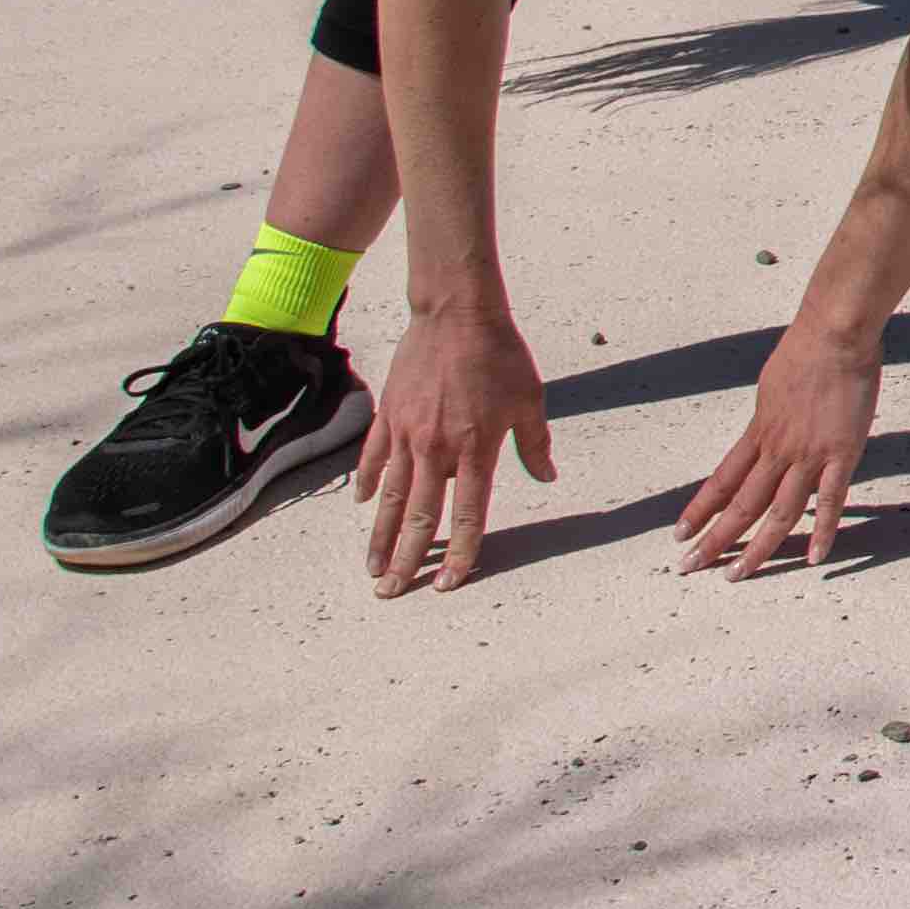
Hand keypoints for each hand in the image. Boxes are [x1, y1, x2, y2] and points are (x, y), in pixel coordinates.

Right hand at [356, 302, 552, 596]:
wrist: (457, 315)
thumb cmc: (500, 355)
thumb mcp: (530, 399)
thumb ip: (535, 444)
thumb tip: (547, 476)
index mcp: (476, 449)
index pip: (469, 515)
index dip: (460, 552)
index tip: (449, 582)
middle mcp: (436, 449)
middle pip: (419, 517)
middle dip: (407, 560)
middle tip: (392, 593)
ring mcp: (406, 434)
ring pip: (388, 498)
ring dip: (379, 536)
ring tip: (372, 569)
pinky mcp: (387, 416)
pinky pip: (372, 458)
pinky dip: (366, 483)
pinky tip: (362, 507)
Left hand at [674, 318, 886, 573]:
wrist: (834, 335)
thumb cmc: (806, 350)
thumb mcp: (771, 386)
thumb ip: (768, 416)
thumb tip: (764, 430)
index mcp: (758, 432)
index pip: (721, 481)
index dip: (699, 510)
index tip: (679, 535)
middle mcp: (777, 450)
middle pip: (741, 505)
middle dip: (714, 540)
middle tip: (689, 568)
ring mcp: (809, 455)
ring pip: (778, 512)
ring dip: (756, 548)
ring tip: (736, 576)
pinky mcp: (843, 454)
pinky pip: (831, 501)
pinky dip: (822, 531)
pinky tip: (816, 558)